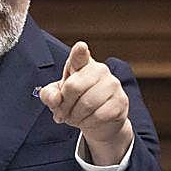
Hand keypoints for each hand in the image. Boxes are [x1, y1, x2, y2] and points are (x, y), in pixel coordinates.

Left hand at [38, 41, 133, 165]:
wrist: (99, 120)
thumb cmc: (75, 102)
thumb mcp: (57, 98)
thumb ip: (49, 96)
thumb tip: (55, 99)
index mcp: (81, 64)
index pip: (80, 55)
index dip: (80, 52)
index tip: (81, 47)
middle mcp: (99, 70)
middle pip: (74, 87)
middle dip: (64, 106)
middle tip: (62, 114)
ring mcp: (112, 84)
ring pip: (87, 104)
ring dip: (75, 117)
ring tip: (74, 118)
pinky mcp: (121, 101)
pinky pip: (99, 115)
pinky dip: (88, 122)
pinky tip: (87, 120)